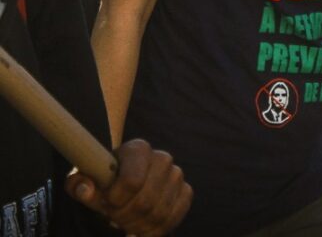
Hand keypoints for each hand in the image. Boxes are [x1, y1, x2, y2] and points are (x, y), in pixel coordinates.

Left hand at [65, 139, 192, 236]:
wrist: (125, 181)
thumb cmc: (104, 180)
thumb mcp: (86, 179)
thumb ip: (79, 184)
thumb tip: (85, 189)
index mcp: (138, 149)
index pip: (132, 181)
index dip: (116, 200)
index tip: (106, 203)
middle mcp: (162, 158)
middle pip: (145, 201)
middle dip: (124, 217)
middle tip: (112, 218)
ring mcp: (176, 175)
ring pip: (159, 213)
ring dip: (138, 226)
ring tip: (125, 223)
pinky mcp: (185, 191)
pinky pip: (174, 217)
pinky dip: (156, 230)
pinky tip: (141, 229)